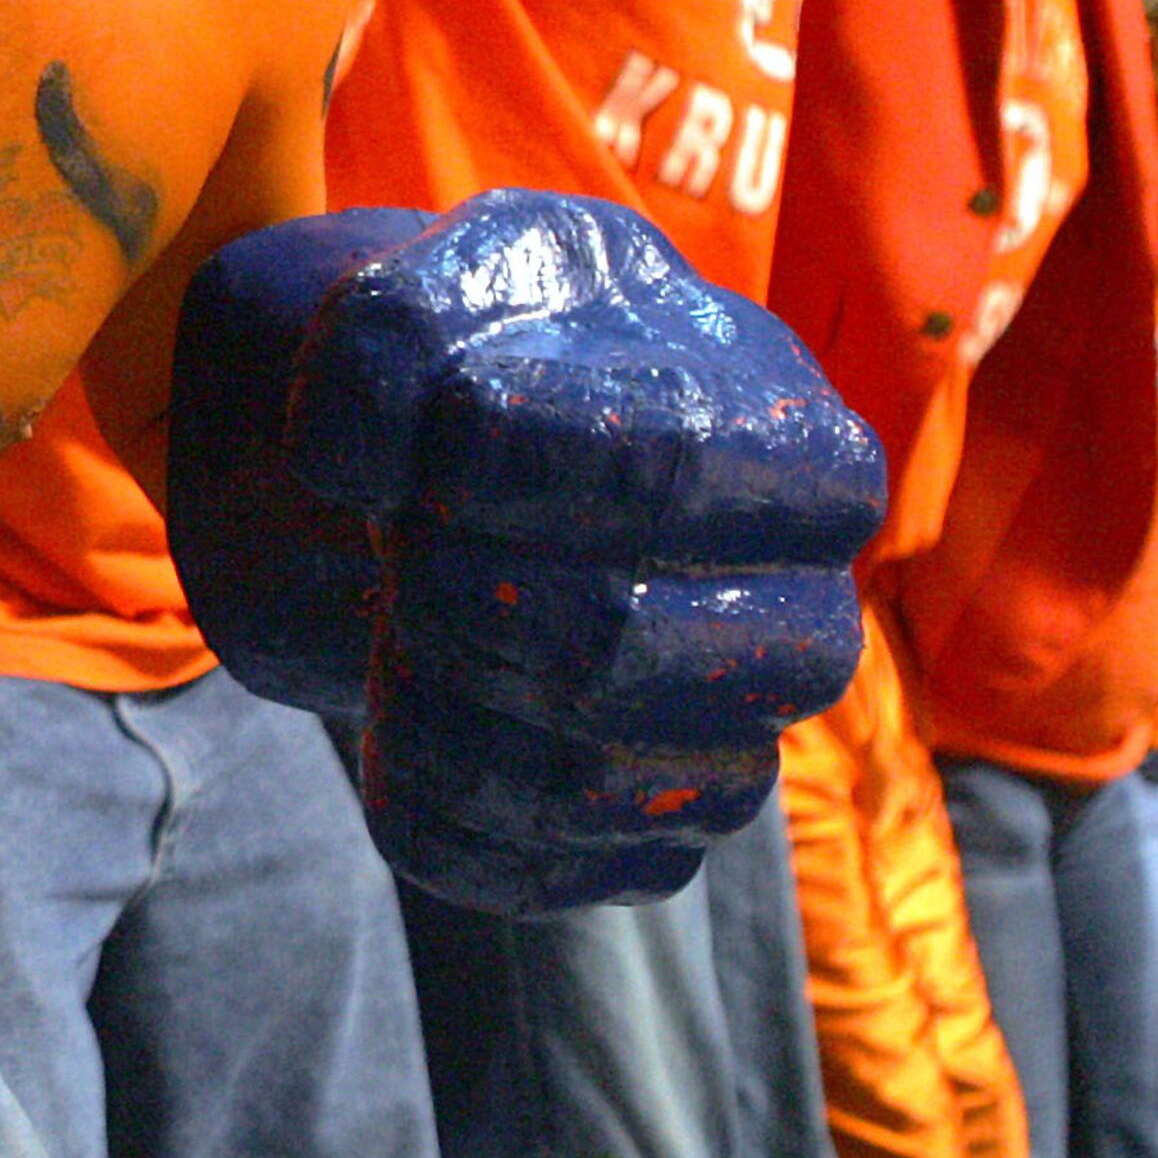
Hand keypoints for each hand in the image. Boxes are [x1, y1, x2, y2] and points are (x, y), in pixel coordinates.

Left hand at [169, 189, 881, 913]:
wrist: (431, 477)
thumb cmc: (470, 364)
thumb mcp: (437, 288)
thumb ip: (392, 333)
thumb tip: (355, 458)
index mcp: (792, 438)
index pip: (669, 463)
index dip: (510, 456)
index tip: (435, 439)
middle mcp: (802, 612)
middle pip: (619, 641)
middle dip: (454, 584)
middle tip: (402, 534)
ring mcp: (731, 744)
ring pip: (577, 773)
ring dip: (430, 687)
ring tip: (397, 614)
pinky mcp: (648, 846)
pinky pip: (530, 870)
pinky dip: (425, 796)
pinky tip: (404, 714)